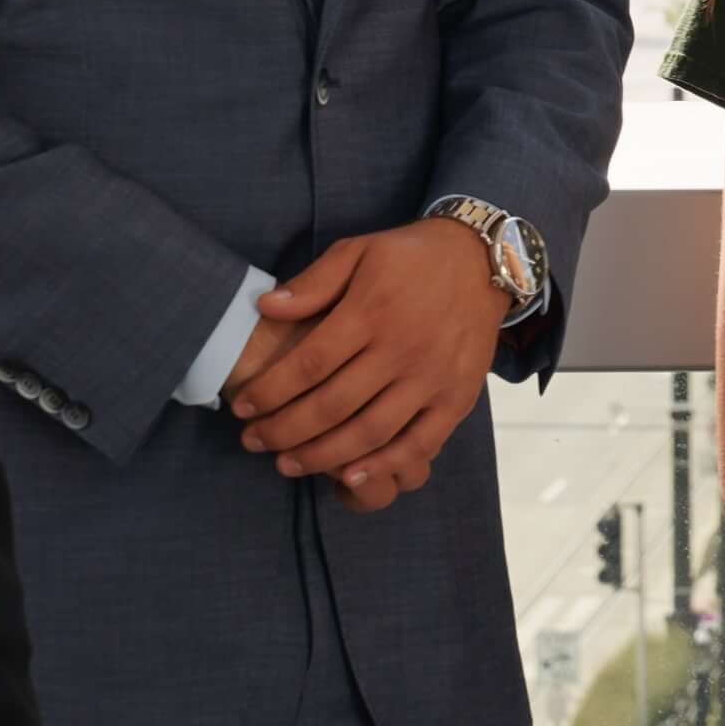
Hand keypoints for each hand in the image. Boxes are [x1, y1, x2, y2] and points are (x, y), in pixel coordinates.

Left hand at [226, 222, 502, 504]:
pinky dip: (385, 464)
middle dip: (285, 430)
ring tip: (288, 464)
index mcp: (372, 310)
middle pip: (333, 404)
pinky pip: (420, 441)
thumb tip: (265, 306)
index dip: (271, 390)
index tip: (242, 406)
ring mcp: (432, 377)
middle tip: (254, 442)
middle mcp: (402, 348)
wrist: (482, 260)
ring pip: (370, 430)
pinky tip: (350, 474)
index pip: (310, 363)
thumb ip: (312, 283)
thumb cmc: (410, 257)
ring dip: (323, 454)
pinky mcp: (457, 397)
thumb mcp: (358, 251)